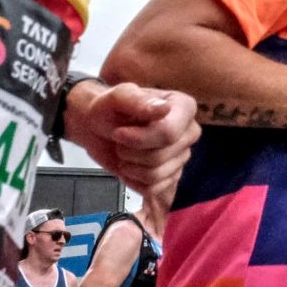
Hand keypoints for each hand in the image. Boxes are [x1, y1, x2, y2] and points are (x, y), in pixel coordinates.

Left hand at [66, 81, 199, 196]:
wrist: (98, 128)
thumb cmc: (109, 109)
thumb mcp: (118, 97)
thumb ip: (138, 100)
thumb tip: (164, 109)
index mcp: (183, 107)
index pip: (169, 133)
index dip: (140, 138)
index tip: (119, 132)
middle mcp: (188, 133)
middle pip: (161, 155)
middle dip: (131, 152)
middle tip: (120, 140)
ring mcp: (181, 157)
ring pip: (156, 175)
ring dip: (130, 166)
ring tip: (123, 153)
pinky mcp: (171, 177)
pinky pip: (153, 189)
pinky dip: (132, 181)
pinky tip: (128, 167)